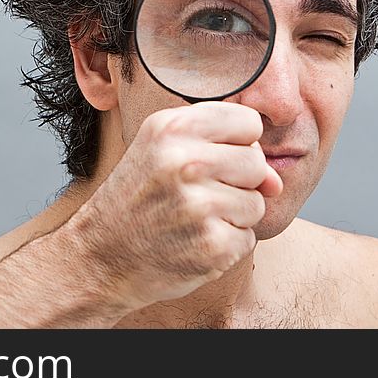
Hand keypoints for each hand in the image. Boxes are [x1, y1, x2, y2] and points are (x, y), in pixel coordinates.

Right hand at [64, 101, 281, 311]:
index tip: (209, 159)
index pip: (249, 122)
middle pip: (257, 163)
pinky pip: (248, 237)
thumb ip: (222, 148)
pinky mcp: (212, 246)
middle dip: (236, 181)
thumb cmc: (137, 198)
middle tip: (195, 194)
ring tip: (191, 218)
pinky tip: (193, 241)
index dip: (236, 143)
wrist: (101, 256)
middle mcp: (185, 162)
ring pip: (257, 203)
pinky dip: (226, 244)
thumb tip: (275, 181)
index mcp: (171, 128)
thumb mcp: (162, 150)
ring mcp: (199, 206)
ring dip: (233, 215)